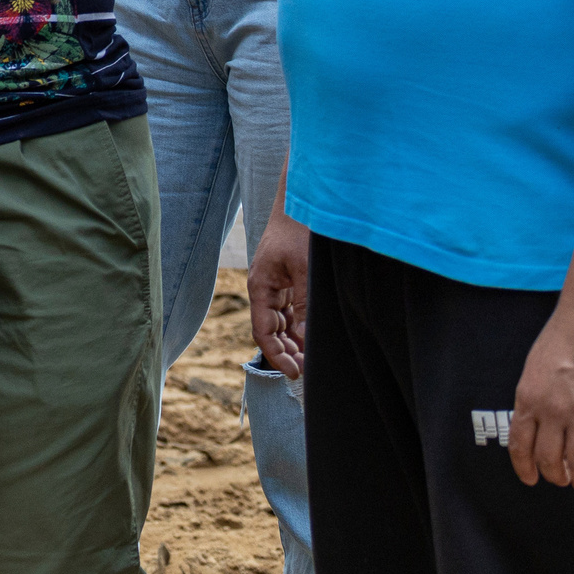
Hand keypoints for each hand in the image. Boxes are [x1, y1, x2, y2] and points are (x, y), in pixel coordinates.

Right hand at [248, 212, 309, 377]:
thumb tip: (306, 339)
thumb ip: (306, 305)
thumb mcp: (305, 270)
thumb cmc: (300, 230)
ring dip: (295, 340)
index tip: (295, 374)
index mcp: (261, 287)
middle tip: (308, 371)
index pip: (264, 333)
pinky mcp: (290, 277)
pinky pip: (292, 308)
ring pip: (283, 321)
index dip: (277, 356)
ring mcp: (277, 283)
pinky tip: (312, 335)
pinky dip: (301, 324)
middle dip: (287, 352)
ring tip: (311, 359)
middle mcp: (266, 288)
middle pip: (272, 330)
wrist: (303, 199)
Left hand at [509, 303, 573, 490]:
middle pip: (550, 459)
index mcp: (529, 398)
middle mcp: (554, 410)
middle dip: (555, 476)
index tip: (531, 479)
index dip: (525, 468)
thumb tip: (536, 428)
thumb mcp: (534, 367)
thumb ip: (534, 398)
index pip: (520, 445)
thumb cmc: (562, 338)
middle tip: (562, 480)